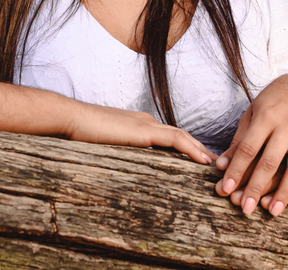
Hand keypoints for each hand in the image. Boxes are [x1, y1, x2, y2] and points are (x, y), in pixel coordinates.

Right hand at [66, 102, 213, 164]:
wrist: (72, 118)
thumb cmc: (81, 133)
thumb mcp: (105, 144)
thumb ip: (117, 150)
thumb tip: (122, 168)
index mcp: (139, 124)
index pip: (170, 137)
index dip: (187, 148)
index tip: (200, 162)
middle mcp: (147, 121)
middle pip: (181, 136)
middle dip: (199, 150)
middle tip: (216, 166)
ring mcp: (146, 124)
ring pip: (183, 137)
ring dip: (201, 151)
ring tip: (216, 166)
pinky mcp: (144, 131)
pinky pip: (175, 140)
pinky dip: (192, 149)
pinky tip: (203, 161)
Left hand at [214, 74, 287, 215]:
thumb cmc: (275, 101)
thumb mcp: (253, 113)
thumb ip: (239, 140)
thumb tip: (221, 165)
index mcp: (266, 117)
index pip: (248, 148)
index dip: (236, 170)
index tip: (225, 189)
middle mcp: (287, 125)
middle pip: (270, 161)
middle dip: (256, 186)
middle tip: (245, 209)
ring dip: (284, 191)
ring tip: (272, 211)